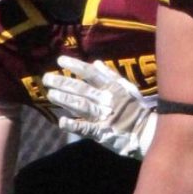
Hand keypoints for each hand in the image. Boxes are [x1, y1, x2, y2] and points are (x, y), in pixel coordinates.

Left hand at [42, 56, 156, 158]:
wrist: (146, 133)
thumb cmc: (135, 109)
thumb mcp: (128, 88)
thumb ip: (112, 76)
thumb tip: (96, 63)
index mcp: (112, 88)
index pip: (91, 74)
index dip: (76, 66)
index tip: (61, 60)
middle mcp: (106, 100)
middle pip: (81, 89)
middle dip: (63, 82)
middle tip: (47, 78)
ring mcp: (104, 116)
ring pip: (81, 105)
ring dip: (65, 99)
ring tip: (51, 94)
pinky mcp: (102, 133)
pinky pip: (86, 128)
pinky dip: (74, 125)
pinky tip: (62, 121)